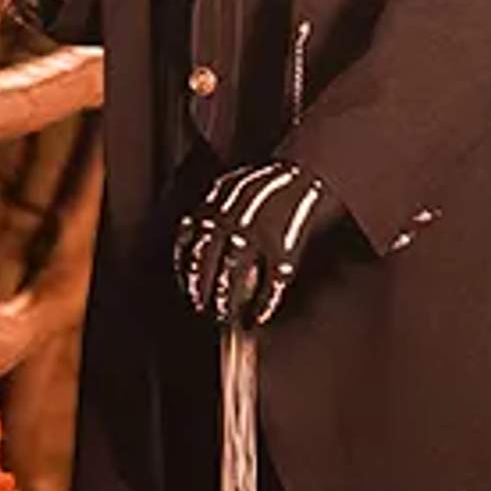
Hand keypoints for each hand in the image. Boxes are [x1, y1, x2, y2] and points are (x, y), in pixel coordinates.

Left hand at [177, 160, 338, 325]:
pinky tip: (258, 317)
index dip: (184, 271)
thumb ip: (210, 207)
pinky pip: (270, 284)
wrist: (305, 174)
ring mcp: (257, 236)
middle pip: (206, 265)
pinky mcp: (283, 249)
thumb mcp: (229, 185)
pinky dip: (263, 305)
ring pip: (232, 278)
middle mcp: (231, 222)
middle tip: (201, 308)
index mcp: (215, 207)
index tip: (186, 288)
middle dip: (200, 291)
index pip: (189, 246)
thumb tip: (190, 233)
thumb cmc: (265, 184)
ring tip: (224, 316)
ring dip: (225, 302)